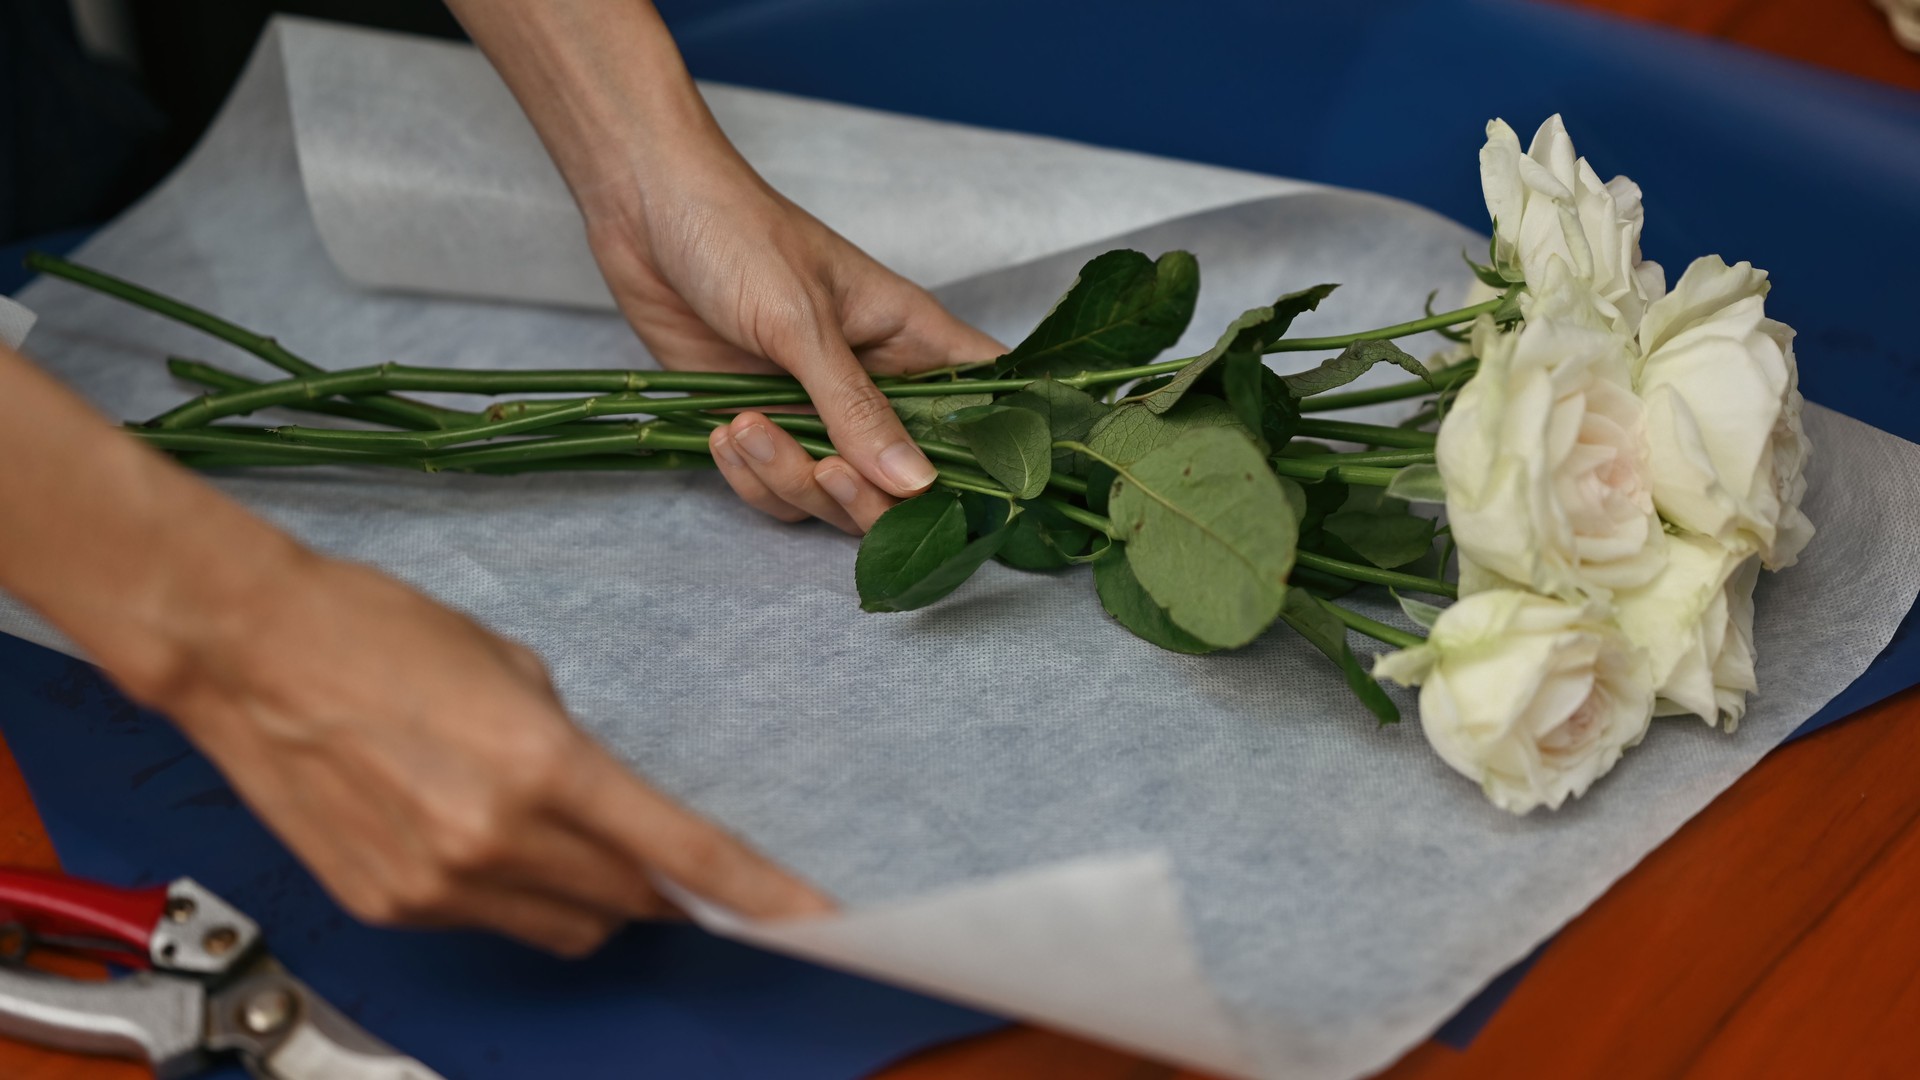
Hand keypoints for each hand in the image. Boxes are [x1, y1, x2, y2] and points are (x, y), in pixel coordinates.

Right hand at [150, 552, 832, 954]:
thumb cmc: (377, 630)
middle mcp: (495, 839)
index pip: (680, 850)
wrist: (247, 649)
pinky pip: (493, 923)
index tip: (814, 919)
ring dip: (592, 894)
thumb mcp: (512, 666)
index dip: (757, 893)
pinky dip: (512, 894)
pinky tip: (478, 835)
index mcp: (544, 765)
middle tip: (664, 853)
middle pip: (630, 901)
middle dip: (662, 884)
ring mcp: (439, 885)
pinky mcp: (391, 906)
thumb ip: (574, 751)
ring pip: (567, 927)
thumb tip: (606, 804)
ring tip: (555, 831)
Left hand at [586, 164, 1001, 532]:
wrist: (644, 206)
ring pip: (836, 496)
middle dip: (867, 496)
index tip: (981, 492)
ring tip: (746, 425)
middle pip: (909, 482)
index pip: (988, 402)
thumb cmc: (737, 232)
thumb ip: (857, 407)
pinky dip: (749, 477)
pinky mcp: (762, 424)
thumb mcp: (802, 320)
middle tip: (827, 472)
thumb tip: (917, 484)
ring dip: (790, 479)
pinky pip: (775, 488)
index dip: (998, 452)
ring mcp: (817, 411)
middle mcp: (876, 386)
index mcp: (913, 341)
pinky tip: (723, 433)